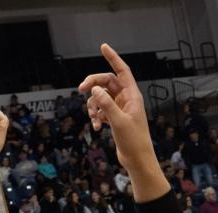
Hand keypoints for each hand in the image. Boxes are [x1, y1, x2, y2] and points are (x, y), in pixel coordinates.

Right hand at [78, 44, 158, 190]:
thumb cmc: (134, 141)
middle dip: (93, 85)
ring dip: (93, 106)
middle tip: (79, 89)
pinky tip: (96, 128)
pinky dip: (96, 117)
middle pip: (106, 83)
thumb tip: (94, 89)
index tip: (103, 47)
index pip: (122, 71)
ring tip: (94, 119)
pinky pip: (101, 111)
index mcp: (132, 96)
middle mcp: (127, 100)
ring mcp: (120, 109)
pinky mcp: (115, 119)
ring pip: (101, 98)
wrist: (137, 160)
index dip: (112, 58)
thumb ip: (106, 104)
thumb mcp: (118, 121)